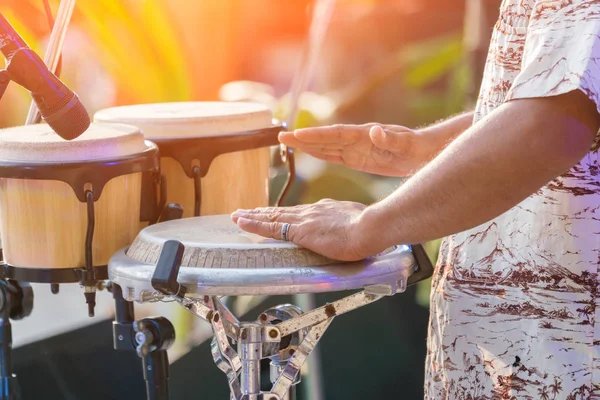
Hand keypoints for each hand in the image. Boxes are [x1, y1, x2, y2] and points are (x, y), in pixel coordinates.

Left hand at [230, 199, 372, 260]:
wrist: (369, 227)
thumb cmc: (369, 228)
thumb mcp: (357, 222)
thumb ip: (349, 225)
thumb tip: (351, 229)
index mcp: (325, 209)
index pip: (298, 212)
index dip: (283, 213)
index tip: (272, 213)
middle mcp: (312, 211)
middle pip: (281, 212)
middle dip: (263, 213)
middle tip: (246, 212)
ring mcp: (304, 219)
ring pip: (272, 217)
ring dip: (253, 216)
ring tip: (238, 216)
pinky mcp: (299, 231)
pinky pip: (270, 227)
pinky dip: (254, 224)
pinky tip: (242, 222)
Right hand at [278, 123, 432, 176]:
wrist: (425, 152)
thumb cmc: (416, 147)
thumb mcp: (406, 144)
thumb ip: (390, 138)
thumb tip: (374, 131)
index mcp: (365, 135)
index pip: (336, 134)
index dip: (316, 135)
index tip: (297, 135)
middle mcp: (357, 139)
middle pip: (325, 138)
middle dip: (304, 138)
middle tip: (281, 136)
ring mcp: (357, 148)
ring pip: (327, 147)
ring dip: (308, 146)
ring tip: (288, 143)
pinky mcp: (360, 159)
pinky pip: (336, 156)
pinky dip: (321, 154)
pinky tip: (310, 154)